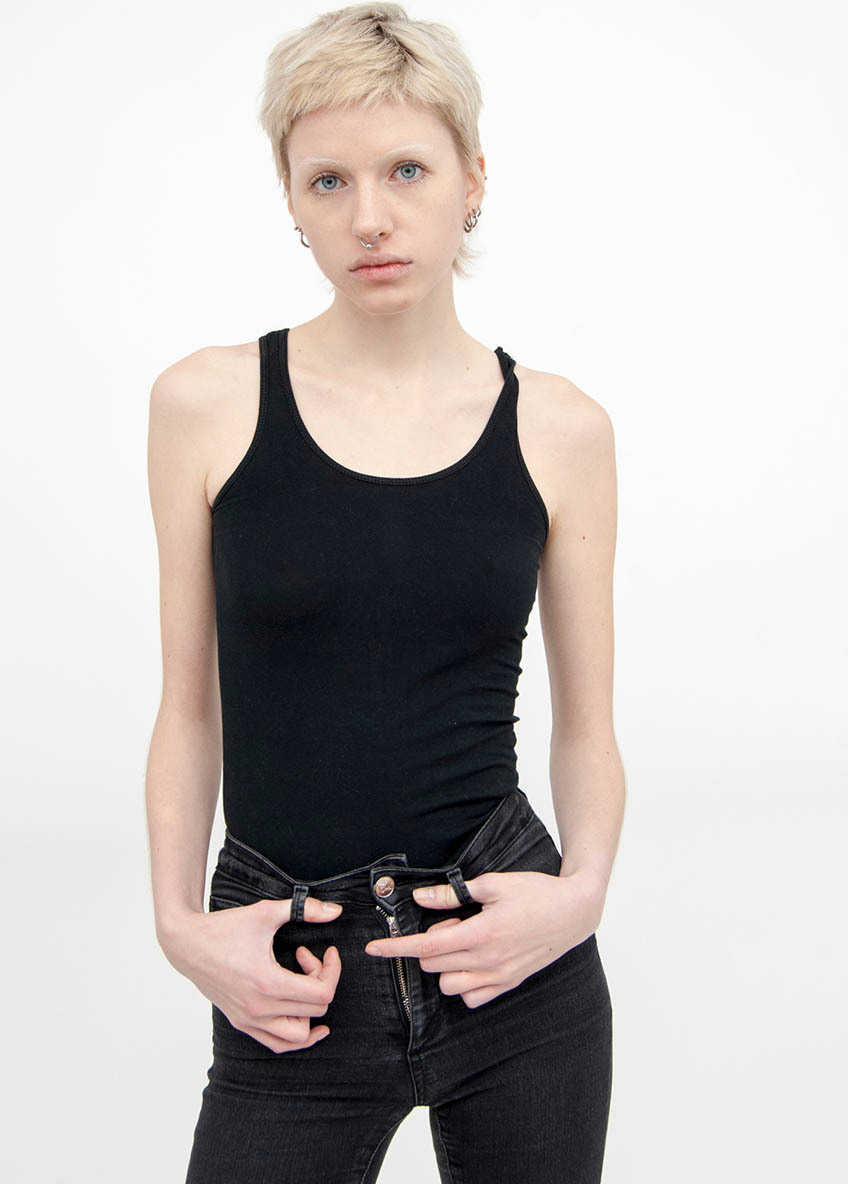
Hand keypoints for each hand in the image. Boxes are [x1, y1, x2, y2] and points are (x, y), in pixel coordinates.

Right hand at [163, 896, 343, 1051]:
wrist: (187, 945)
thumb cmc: (224, 928)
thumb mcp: (266, 912)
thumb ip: (304, 910)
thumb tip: (336, 911)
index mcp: (268, 983)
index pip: (322, 993)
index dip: (333, 970)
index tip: (327, 952)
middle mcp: (260, 1008)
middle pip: (316, 1010)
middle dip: (321, 982)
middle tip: (308, 959)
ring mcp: (250, 1020)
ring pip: (298, 1036)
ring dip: (311, 1012)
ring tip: (304, 986)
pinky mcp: (242, 1023)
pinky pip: (277, 1044)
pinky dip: (295, 1034)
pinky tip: (301, 1014)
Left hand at [364, 871, 600, 1008]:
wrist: (573, 911)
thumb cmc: (535, 892)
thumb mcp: (493, 884)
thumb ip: (453, 893)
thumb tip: (420, 898)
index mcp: (482, 934)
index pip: (426, 948)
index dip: (395, 948)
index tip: (373, 949)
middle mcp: (488, 961)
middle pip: (434, 966)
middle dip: (430, 945)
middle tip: (451, 923)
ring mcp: (499, 977)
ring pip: (449, 985)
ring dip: (445, 966)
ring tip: (464, 941)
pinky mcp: (509, 984)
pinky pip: (472, 998)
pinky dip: (464, 983)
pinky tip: (473, 961)